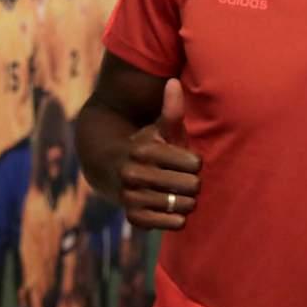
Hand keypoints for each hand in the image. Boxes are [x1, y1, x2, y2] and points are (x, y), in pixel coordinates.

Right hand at [119, 79, 200, 229]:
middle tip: (186, 179)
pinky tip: (172, 209)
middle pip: (192, 185)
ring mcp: (132, 197)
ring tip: (180, 194)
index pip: (194, 163)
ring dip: (187, 201)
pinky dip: (176, 219)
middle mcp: (135, 174)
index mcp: (145, 150)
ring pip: (183, 206)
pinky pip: (169, 224)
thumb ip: (172, 109)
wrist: (110, 169)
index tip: (188, 161)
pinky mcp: (132, 217)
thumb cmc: (146, 145)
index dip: (195, 162)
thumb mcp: (158, 127)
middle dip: (193, 182)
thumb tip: (173, 82)